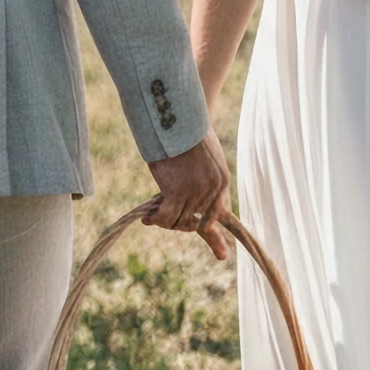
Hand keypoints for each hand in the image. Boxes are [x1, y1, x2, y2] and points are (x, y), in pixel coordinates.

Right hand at [144, 133, 231, 259]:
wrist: (177, 119)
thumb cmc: (187, 133)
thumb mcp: (206, 157)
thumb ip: (206, 179)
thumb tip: (194, 201)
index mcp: (222, 181)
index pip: (216, 215)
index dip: (206, 229)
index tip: (215, 250)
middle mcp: (213, 191)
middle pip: (196, 223)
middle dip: (180, 223)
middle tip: (163, 216)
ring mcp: (196, 192)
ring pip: (180, 222)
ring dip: (165, 221)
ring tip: (153, 216)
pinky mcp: (177, 192)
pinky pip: (166, 217)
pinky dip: (155, 220)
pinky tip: (146, 219)